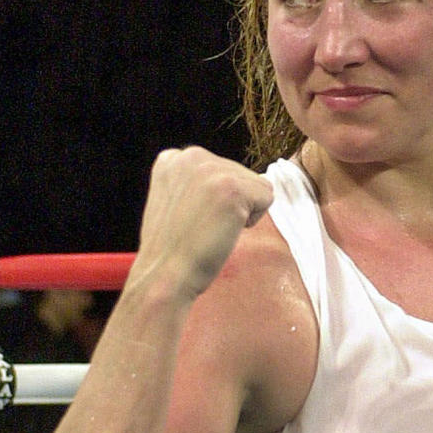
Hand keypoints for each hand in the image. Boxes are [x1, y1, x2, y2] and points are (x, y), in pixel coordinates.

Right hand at [131, 147, 273, 301]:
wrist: (164, 277)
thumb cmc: (173, 250)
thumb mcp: (174, 200)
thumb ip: (196, 183)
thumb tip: (237, 185)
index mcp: (173, 158)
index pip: (221, 169)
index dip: (214, 199)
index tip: (191, 219)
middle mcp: (191, 156)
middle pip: (241, 173)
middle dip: (230, 203)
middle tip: (201, 226)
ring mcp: (211, 170)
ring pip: (256, 184)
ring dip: (242, 211)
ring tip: (210, 228)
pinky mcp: (232, 187)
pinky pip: (267, 196)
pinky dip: (253, 219)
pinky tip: (224, 230)